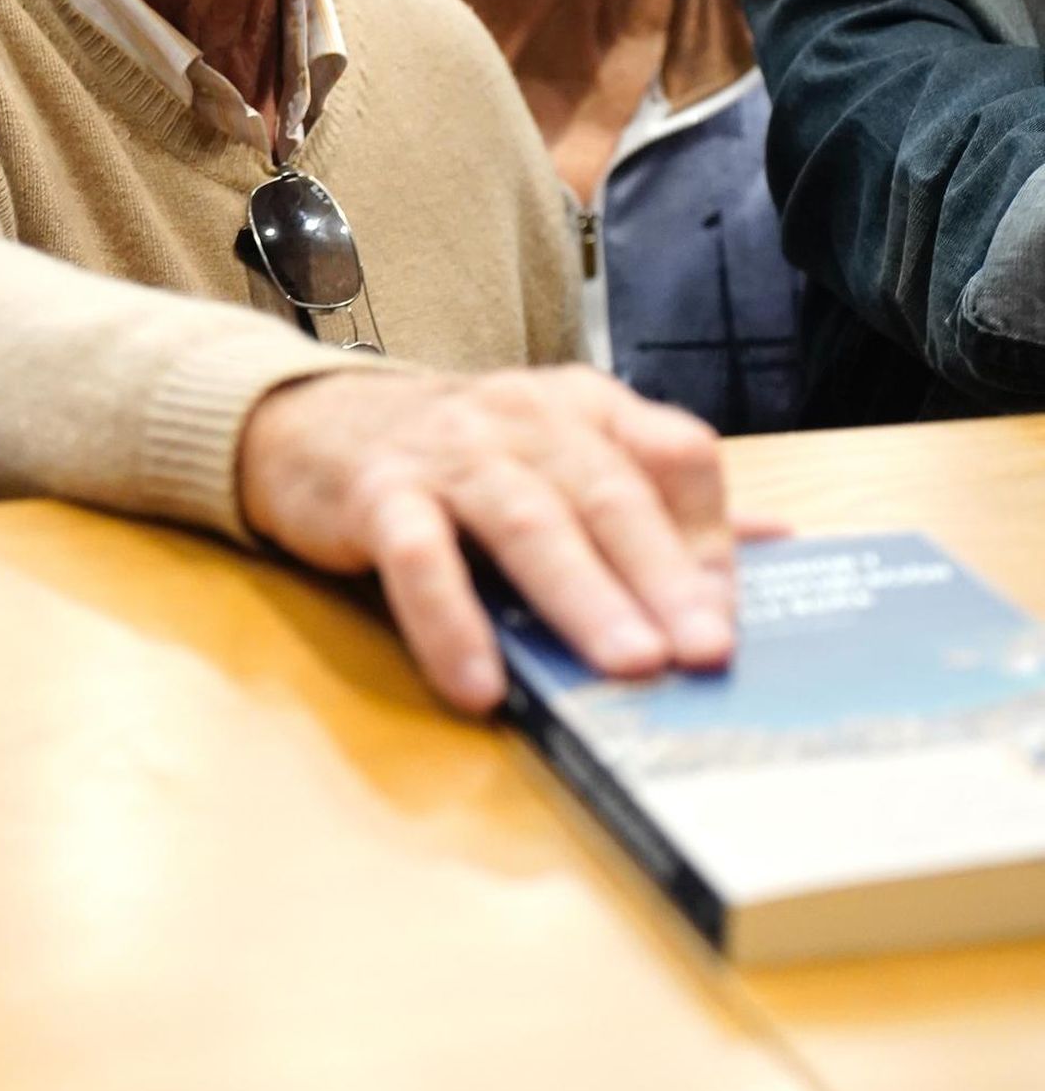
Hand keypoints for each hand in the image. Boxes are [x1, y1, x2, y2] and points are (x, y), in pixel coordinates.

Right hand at [237, 364, 735, 716]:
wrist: (309, 425)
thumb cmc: (459, 460)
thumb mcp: (562, 459)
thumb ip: (659, 500)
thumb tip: (781, 542)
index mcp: (586, 407)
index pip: (675, 456)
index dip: (710, 537)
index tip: (731, 617)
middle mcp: (526, 416)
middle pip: (609, 493)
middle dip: (664, 575)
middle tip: (706, 652)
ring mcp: (449, 451)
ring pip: (527, 520)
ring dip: (583, 596)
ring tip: (628, 666)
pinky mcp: (377, 493)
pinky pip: (419, 556)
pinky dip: (451, 621)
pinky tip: (480, 684)